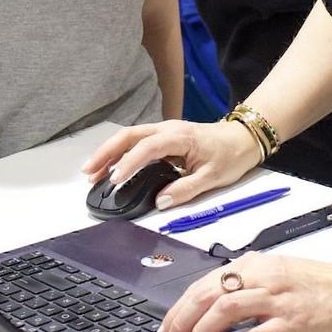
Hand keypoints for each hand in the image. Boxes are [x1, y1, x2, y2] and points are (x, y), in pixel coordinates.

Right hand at [81, 119, 261, 209]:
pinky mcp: (163, 138)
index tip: (115, 180)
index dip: (129, 163)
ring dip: (109, 152)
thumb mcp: (213, 177)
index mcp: (179, 137)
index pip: (147, 148)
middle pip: (128, 136)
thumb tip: (160, 201)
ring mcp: (164, 131)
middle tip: (89, 172)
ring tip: (92, 172)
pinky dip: (120, 153)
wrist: (242, 138)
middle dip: (106, 153)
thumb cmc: (230, 155)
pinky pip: (137, 142)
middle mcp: (167, 129)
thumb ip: (186, 190)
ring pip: (129, 138)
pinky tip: (111, 167)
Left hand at [156, 253, 331, 331]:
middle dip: (180, 321)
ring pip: (224, 311)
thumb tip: (213, 305)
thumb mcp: (277, 273)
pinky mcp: (292, 322)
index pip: (204, 284)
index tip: (166, 328)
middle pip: (206, 295)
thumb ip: (247, 283)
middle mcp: (261, 277)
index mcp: (254, 265)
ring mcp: (277, 299)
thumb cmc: (319, 284)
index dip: (179, 308)